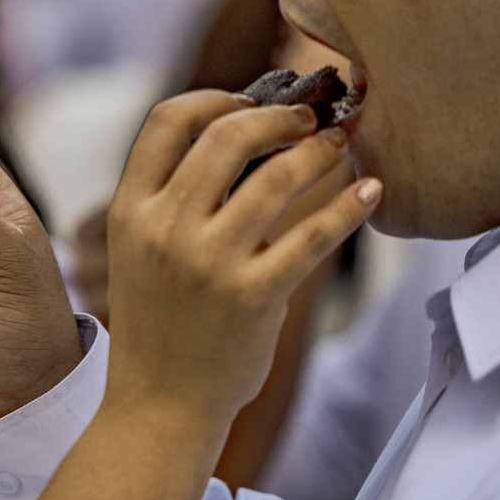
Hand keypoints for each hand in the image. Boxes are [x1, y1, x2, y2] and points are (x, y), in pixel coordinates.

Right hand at [104, 90, 379, 421]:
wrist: (160, 402)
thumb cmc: (159, 319)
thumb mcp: (138, 248)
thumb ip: (170, 195)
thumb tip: (237, 129)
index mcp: (131, 210)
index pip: (168, 121)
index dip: (214, 97)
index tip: (247, 100)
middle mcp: (165, 229)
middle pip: (226, 136)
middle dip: (277, 115)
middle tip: (308, 118)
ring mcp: (209, 263)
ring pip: (276, 179)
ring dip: (318, 152)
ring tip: (338, 145)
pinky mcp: (254, 297)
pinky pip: (313, 238)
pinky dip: (348, 207)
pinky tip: (369, 191)